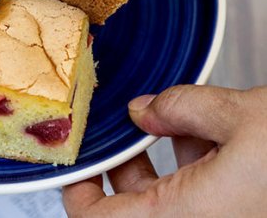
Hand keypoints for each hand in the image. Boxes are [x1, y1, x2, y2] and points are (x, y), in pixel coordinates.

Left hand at [63, 84, 266, 216]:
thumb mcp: (239, 116)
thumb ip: (181, 108)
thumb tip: (144, 110)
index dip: (78, 191)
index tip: (74, 162)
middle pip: (134, 209)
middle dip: (124, 164)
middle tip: (123, 129)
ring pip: (169, 204)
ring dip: (163, 163)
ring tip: (171, 121)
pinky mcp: (239, 215)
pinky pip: (198, 201)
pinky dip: (194, 169)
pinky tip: (205, 133)